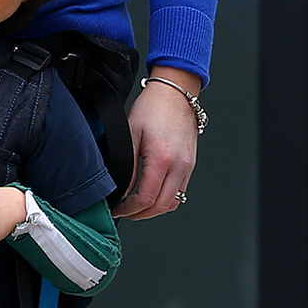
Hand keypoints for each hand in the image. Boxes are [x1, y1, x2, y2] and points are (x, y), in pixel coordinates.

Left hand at [118, 69, 202, 219]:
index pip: (146, 198)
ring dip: (154, 209)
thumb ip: (128, 166)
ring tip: (137, 206)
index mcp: (162, 159)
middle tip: (124, 212)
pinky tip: (152, 193)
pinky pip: (180, 192)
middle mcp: (179, 166)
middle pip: (161, 206)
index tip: (117, 209)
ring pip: (173, 203)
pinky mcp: (190, 165)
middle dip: (140, 214)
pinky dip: (165, 199)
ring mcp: (187, 167)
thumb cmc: (153, 108)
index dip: (129, 209)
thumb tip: (123, 189)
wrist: (176, 93)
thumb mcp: (131, 135)